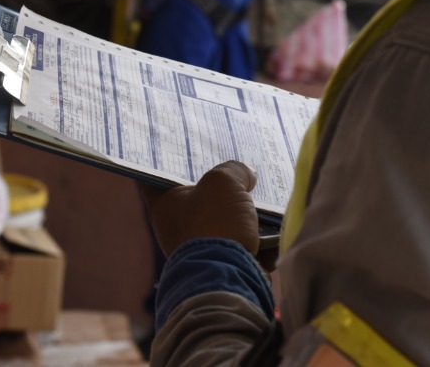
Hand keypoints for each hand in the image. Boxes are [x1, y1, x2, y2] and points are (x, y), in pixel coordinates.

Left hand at [140, 160, 260, 257]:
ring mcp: (197, 247)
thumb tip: (246, 175)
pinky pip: (239, 246)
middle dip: (222, 188)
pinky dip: (256, 243)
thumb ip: (234, 170)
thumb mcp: (225, 182)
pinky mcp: (220, 264)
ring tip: (263, 204)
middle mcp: (175, 226)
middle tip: (239, 171)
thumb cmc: (215, 223)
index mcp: (164, 203)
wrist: (226, 278)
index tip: (183, 150)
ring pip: (223, 222)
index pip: (157, 175)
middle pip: (198, 197)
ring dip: (244, 216)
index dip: (169, 160)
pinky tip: (272, 237)